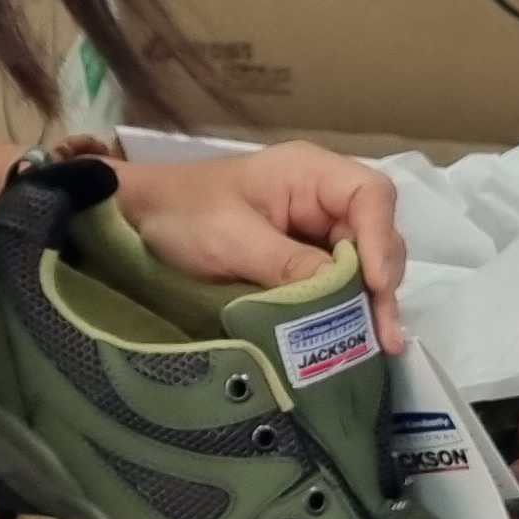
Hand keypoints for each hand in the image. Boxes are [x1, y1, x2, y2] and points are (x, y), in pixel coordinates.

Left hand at [113, 144, 410, 351]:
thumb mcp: (231, 239)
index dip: (381, 240)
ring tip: (377, 345)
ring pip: (363, 261)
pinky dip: (347, 307)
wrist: (135, 219)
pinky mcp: (302, 258)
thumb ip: (289, 264)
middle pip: (376, 233)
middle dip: (381, 282)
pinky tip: (356, 338)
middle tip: (383, 336)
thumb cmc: (181, 214)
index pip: (371, 196)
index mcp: (308, 172)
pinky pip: (338, 280)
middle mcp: (321, 197)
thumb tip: (344, 295)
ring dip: (370, 301)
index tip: (374, 285)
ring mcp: (314, 228)